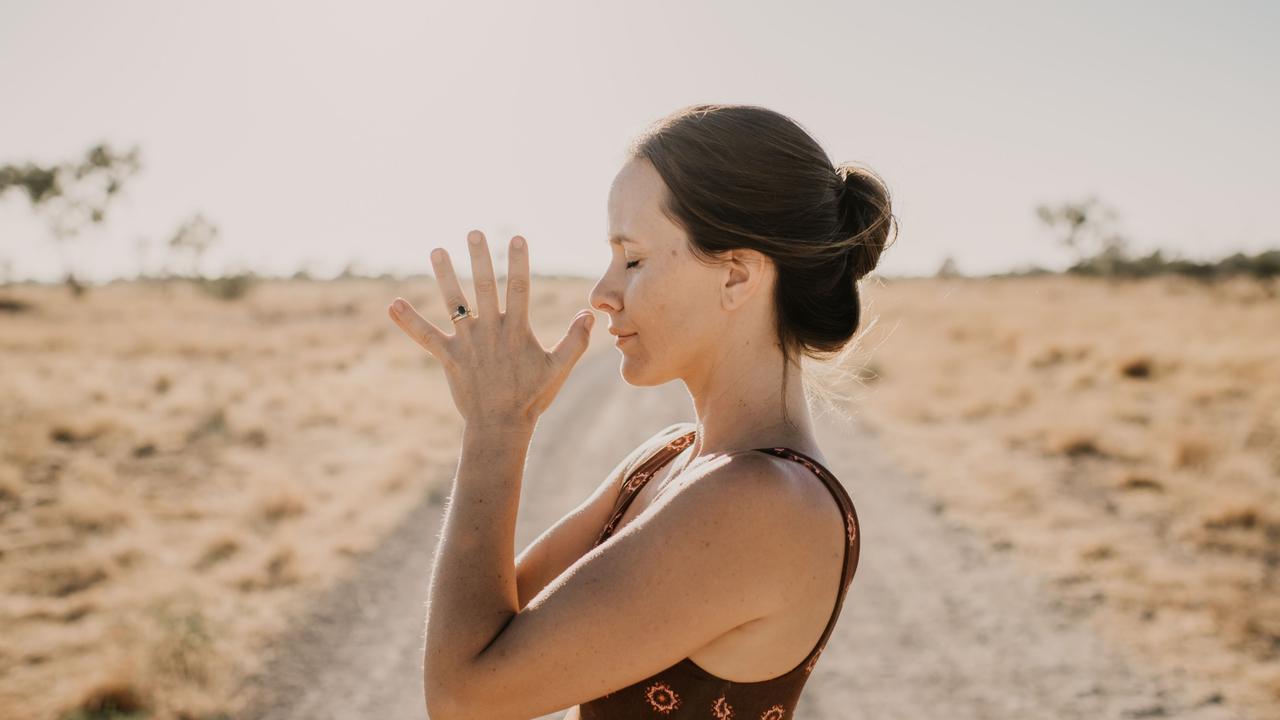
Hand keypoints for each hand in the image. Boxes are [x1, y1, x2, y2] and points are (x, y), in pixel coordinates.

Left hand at [387, 230, 594, 426]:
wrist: (500, 426)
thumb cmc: (532, 397)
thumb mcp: (559, 369)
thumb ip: (575, 340)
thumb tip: (589, 314)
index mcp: (517, 331)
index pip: (519, 289)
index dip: (518, 262)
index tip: (516, 237)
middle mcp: (491, 332)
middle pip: (484, 287)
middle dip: (480, 258)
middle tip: (474, 232)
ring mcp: (468, 343)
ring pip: (454, 303)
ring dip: (445, 276)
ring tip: (437, 250)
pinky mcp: (449, 357)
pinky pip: (426, 336)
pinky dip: (409, 321)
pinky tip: (392, 304)